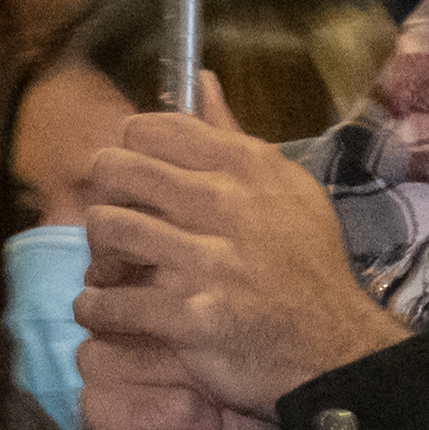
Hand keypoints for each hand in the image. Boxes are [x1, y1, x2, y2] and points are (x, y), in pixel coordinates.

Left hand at [71, 112, 409, 416]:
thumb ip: (232, 136)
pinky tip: (104, 311)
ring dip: (98, 255)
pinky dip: (95, 309)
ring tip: (110, 273)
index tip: (132, 180)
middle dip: (104, 197)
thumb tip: (200, 81)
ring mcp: (205, 261)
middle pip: (115, 170)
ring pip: (106, 228)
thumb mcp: (286, 188)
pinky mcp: (189, 317)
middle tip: (116, 225)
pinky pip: (111, 302)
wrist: (333, 348)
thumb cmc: (307, 265)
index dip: (128, 151)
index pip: (150, 129)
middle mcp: (223, 203)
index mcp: (244, 166)